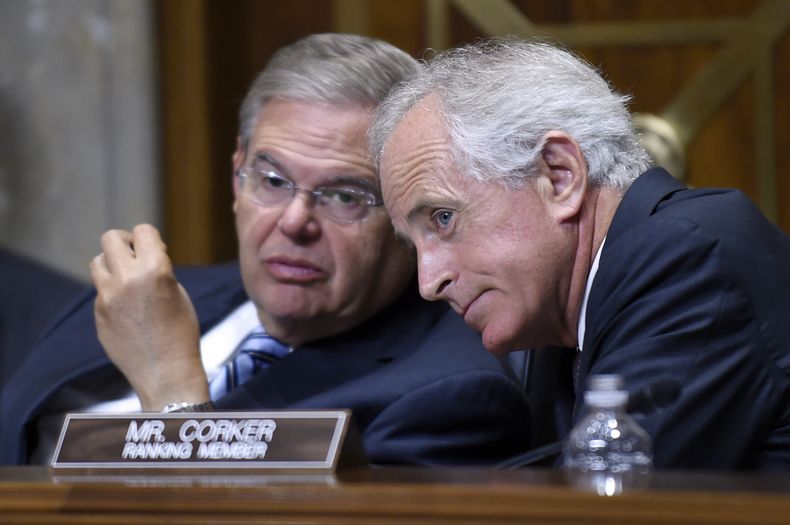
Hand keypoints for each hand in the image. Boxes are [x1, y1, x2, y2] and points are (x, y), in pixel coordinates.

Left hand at [90, 224, 208, 410]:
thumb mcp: (179, 293)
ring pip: (98, 261)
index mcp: (154, 270)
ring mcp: (107, 297)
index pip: (143, 231)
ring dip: (112, 264)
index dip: (151, 238)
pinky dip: (112, 292)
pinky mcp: (98, 313)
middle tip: (135, 256)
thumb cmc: (182, 333)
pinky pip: (101, 291)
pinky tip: (128, 310)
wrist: (166, 372)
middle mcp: (126, 279)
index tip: (156, 249)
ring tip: (127, 279)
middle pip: (111, 238)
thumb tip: (142, 259)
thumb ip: (158, 271)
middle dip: (125, 243)